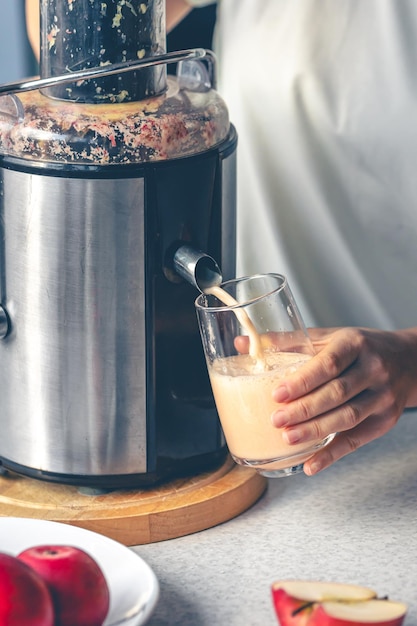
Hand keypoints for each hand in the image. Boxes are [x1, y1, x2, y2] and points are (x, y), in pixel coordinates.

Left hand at [270, 326, 416, 474]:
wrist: (408, 361)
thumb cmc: (360, 347)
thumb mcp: (328, 337)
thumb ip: (287, 341)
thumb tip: (242, 343)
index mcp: (354, 344)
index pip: (328, 364)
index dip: (302, 381)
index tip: (277, 394)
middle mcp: (373, 369)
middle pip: (337, 394)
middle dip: (305, 410)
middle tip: (276, 420)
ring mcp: (382, 397)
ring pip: (348, 418)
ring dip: (316, 432)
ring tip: (288, 438)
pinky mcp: (384, 421)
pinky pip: (357, 441)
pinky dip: (332, 455)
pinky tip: (310, 464)